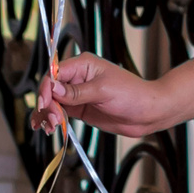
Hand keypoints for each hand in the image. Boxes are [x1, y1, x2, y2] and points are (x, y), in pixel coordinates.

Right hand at [35, 51, 173, 139]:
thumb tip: (53, 89)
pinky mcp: (79, 108)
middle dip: (46, 104)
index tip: (45, 104)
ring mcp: (77, 94)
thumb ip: (77, 92)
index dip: (46, 88)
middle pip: (50, 88)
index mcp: (83, 64)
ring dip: (46, 114)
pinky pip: (59, 112)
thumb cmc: (132, 95)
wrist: (148, 113)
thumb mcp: (103, 91)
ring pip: (51, 102)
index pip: (54, 73)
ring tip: (50, 128)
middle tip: (52, 120)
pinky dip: (51, 119)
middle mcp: (77, 77)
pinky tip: (48, 128)